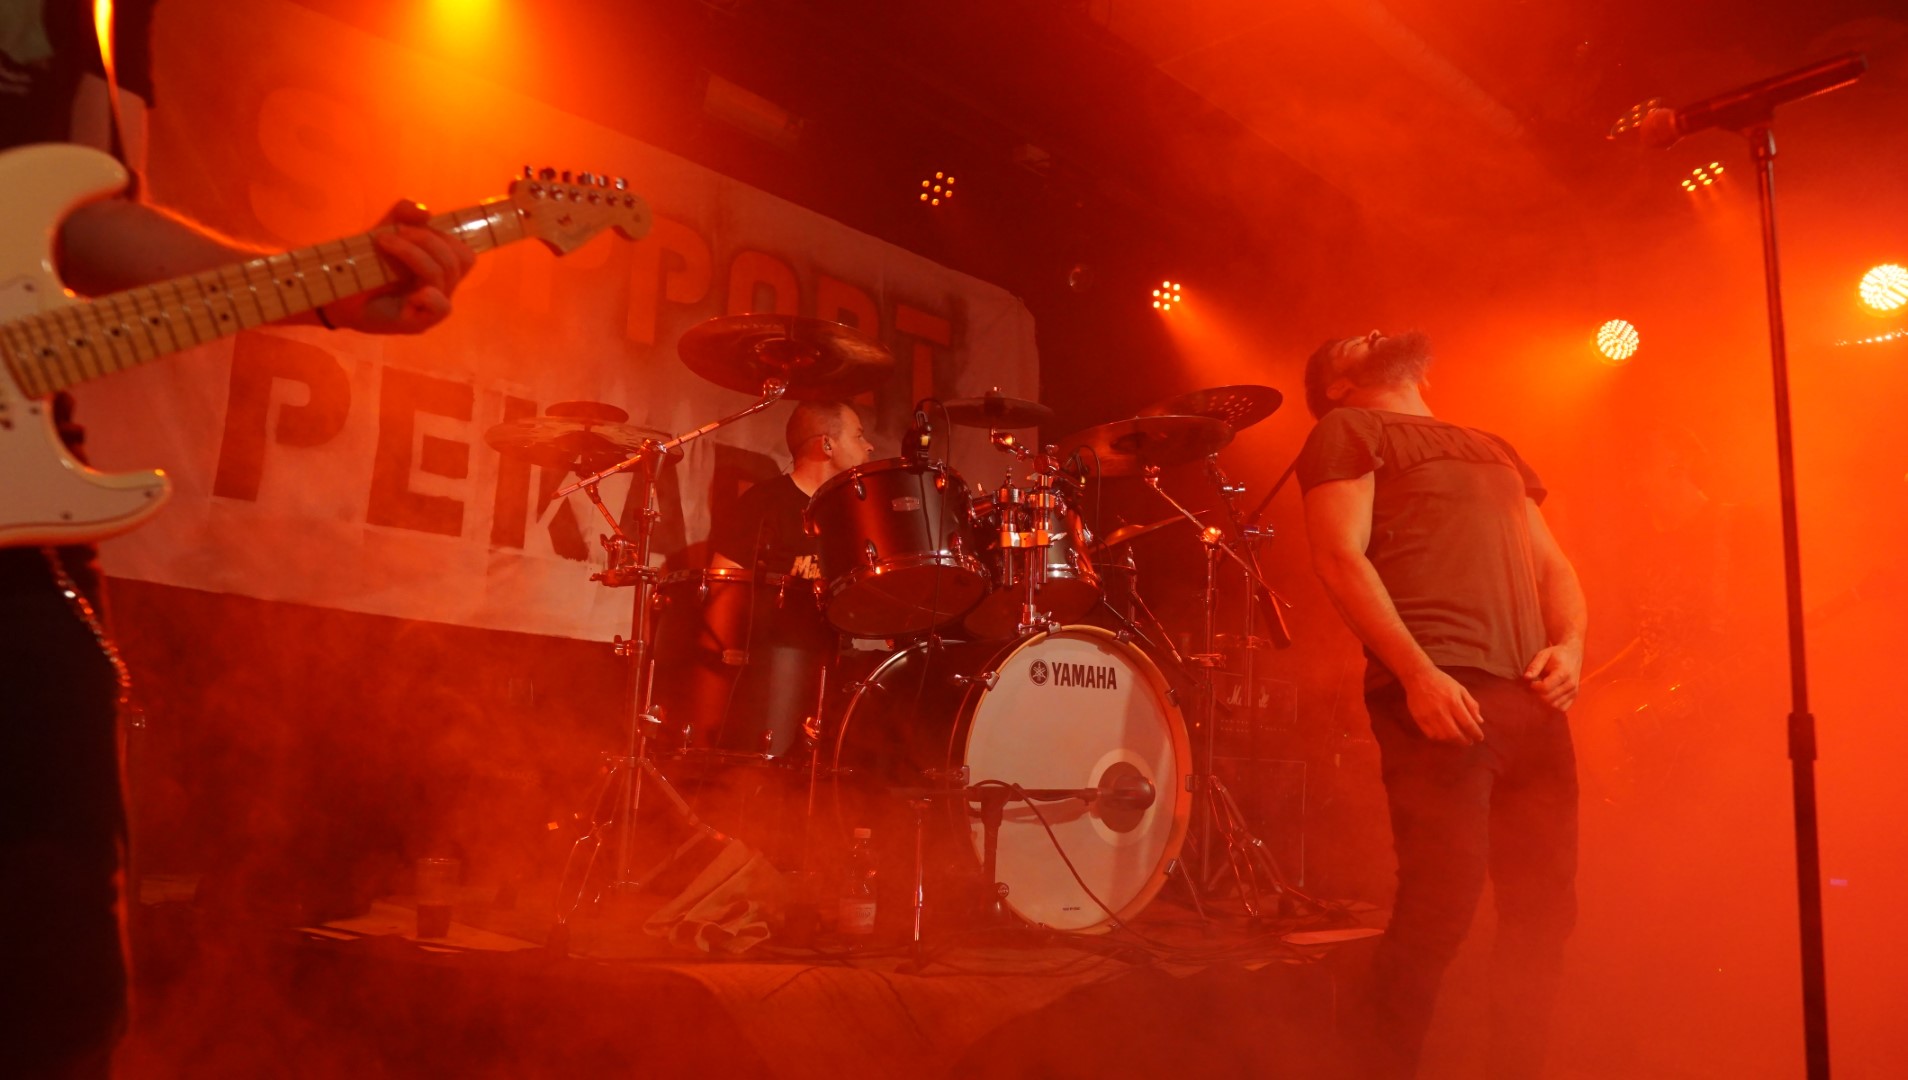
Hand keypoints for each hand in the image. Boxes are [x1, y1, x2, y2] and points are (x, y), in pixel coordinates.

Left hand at [322, 200, 475, 334]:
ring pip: (443, 275)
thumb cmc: (365, 267)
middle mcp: (442, 288)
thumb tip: (425, 212)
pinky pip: (441, 307)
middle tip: (392, 233)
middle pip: (458, 260)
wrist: (337, 295)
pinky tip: (411, 290)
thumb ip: (403, 215)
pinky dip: (430, 295)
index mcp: (440, 269)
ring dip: (413, 253)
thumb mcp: (385, 231)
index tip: (408, 225)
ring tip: (384, 242)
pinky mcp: (419, 323)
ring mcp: (432, 307)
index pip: (464, 253)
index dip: (443, 235)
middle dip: (426, 239)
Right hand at [1400, 668, 1485, 744]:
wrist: (1418, 677)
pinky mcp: (1419, 719)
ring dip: (1453, 741)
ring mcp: (1429, 717)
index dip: (1475, 734)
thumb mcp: (1460, 689)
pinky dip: (1440, 739)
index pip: (1468, 724)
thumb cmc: (1442, 682)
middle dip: (1464, 741)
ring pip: (1443, 737)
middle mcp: (1442, 712)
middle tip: (1469, 742)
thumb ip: (1471, 705)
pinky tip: (1444, 737)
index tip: (1479, 738)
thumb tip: (1480, 721)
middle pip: (1455, 734)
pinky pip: (1431, 735)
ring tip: (1457, 740)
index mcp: (1454, 702)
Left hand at [1524, 640, 1582, 710]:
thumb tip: (1526, 678)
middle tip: (1532, 689)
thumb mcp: (1543, 655)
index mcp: (1563, 673)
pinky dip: (1552, 706)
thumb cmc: (1556, 654)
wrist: (1573, 654)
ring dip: (1544, 702)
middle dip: (1537, 696)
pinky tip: (1547, 698)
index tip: (1530, 683)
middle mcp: (1570, 684)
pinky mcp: (1574, 696)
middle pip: (1549, 698)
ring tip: (1539, 692)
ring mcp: (1573, 692)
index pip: (1545, 688)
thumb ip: (1534, 666)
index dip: (1534, 687)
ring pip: (1555, 705)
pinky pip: (1562, 708)